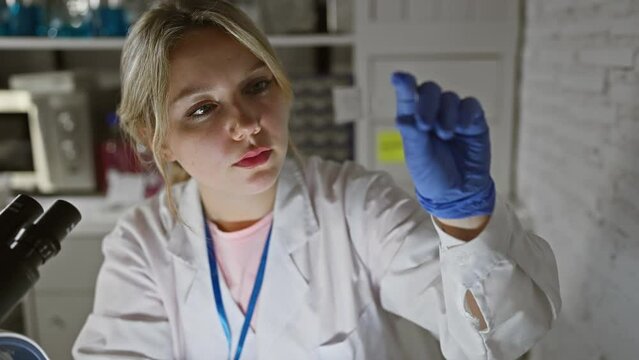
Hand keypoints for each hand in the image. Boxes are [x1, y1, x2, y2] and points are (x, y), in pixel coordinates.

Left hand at [390, 71, 494, 218]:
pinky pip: (470, 105)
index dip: (404, 85)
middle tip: (425, 125)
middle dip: (427, 103)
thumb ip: (412, 134)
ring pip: (450, 98)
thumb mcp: (418, 157)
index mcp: (414, 120)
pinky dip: (465, 114)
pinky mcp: (473, 121)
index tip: (399, 77)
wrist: (459, 193)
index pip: (408, 97)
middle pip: (430, 90)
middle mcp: (433, 113)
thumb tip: (403, 115)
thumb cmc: (432, 175)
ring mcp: (454, 116)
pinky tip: (462, 128)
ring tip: (445, 135)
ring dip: (447, 114)